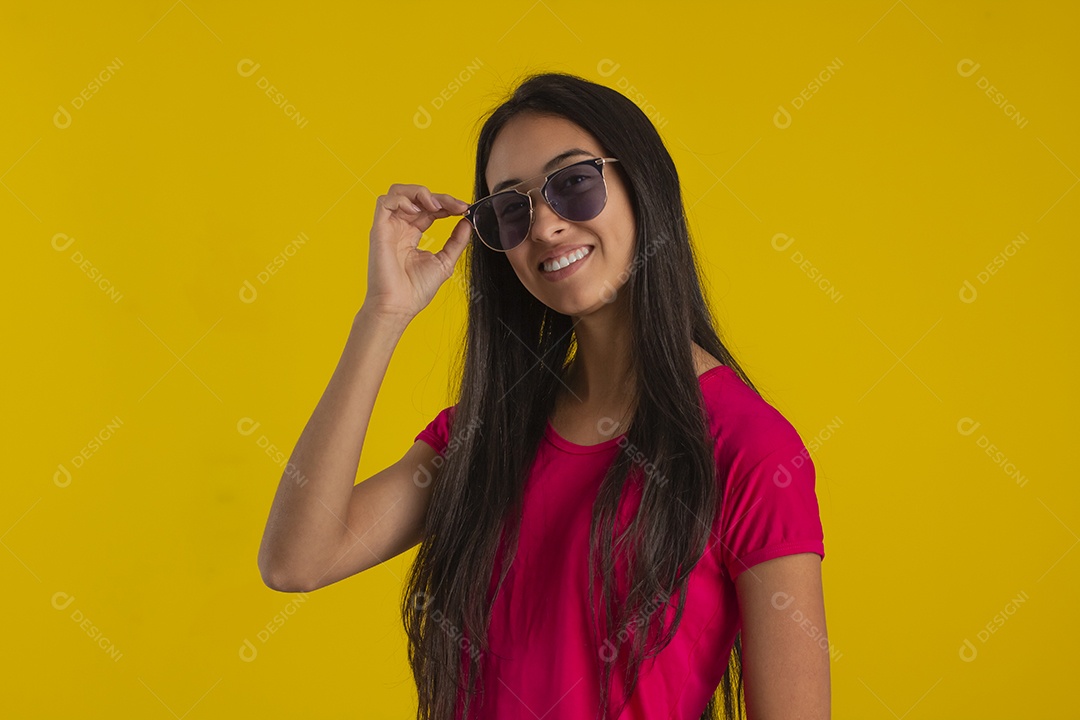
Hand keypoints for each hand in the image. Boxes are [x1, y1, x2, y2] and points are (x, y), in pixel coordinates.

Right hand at [364, 183, 471, 322]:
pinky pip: (385, 202)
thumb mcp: (445, 262)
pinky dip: (402, 200)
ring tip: (436, 206)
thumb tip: (467, 223)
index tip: (464, 209)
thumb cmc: (416, 290)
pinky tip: (418, 212)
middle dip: (440, 197)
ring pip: (398, 192)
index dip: (447, 204)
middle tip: (457, 206)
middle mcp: (400, 227)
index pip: (429, 208)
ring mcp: (388, 227)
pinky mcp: (379, 229)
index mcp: (412, 234)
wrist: (399, 306)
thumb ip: (456, 241)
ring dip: (419, 192)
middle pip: (417, 197)